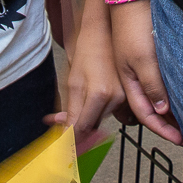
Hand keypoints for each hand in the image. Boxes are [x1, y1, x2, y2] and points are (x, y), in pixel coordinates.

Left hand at [47, 6, 127, 137]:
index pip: (83, 128)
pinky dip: (93, 113)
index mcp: (100, 95)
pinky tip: (82, 104)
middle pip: (91, 127)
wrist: (103, 32)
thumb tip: (64, 132)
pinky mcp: (126, 95)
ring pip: (99, 120)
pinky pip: (107, 112)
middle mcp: (115, 99)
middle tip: (56, 125)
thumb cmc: (87, 50)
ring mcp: (123, 97)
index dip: (70, 141)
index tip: (60, 150)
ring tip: (65, 112)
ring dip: (82, 120)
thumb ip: (71, 110)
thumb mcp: (73, 81)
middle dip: (73, 130)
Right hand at [109, 2, 180, 144]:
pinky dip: (170, 93)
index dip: (161, 129)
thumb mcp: (143, 60)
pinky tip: (181, 94)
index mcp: (128, 82)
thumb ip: (152, 85)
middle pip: (150, 108)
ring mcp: (140, 69)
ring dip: (170, 109)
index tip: (179, 140)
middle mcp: (133, 79)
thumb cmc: (133, 27)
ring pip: (156, 97)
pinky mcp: (148, 58)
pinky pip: (159, 83)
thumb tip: (161, 109)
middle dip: (167, 124)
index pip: (145, 114)